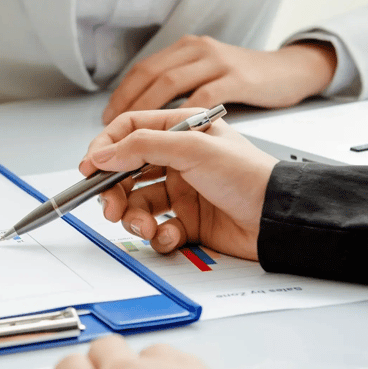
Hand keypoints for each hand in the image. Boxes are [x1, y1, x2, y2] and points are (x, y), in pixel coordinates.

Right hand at [80, 109, 277, 259]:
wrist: (278, 219)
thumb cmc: (249, 175)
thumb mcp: (191, 148)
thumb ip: (141, 146)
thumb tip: (103, 152)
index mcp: (180, 131)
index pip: (129, 132)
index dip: (105, 148)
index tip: (89, 167)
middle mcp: (178, 160)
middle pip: (127, 173)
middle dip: (114, 192)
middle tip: (111, 207)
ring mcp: (182, 192)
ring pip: (138, 205)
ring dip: (135, 218)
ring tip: (145, 227)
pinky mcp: (188, 221)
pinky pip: (158, 229)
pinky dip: (159, 236)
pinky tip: (173, 235)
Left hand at [102, 36, 336, 123]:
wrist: (293, 75)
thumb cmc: (247, 89)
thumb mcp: (205, 84)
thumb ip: (175, 95)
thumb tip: (134, 121)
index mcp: (186, 52)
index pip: (143, 70)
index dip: (121, 95)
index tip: (106, 119)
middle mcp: (198, 53)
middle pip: (150, 74)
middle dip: (127, 102)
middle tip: (112, 129)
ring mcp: (218, 63)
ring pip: (170, 82)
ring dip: (146, 108)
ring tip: (134, 133)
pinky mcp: (238, 79)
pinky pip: (203, 97)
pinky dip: (183, 116)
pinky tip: (170, 135)